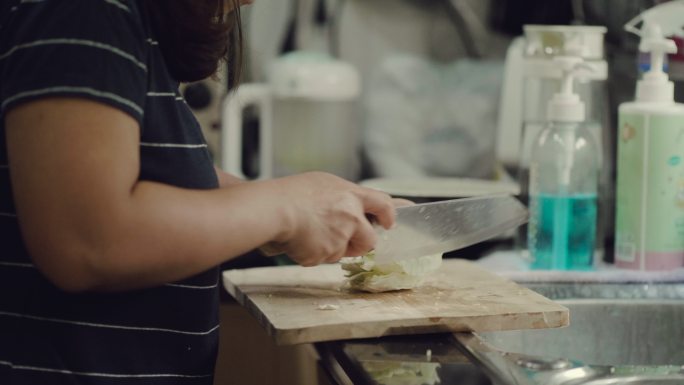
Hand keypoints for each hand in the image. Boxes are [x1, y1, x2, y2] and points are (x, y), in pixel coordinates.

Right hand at [265, 172, 395, 265]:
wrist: (274, 209)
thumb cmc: (290, 194)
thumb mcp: (321, 184)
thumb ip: (340, 197)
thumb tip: (348, 207)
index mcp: (350, 195)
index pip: (382, 204)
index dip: (388, 215)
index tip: (389, 222)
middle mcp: (350, 217)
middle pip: (369, 240)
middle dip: (359, 245)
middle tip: (343, 241)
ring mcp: (339, 238)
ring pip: (342, 252)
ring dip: (330, 248)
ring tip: (308, 233)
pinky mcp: (325, 254)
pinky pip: (322, 259)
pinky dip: (311, 254)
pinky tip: (299, 240)